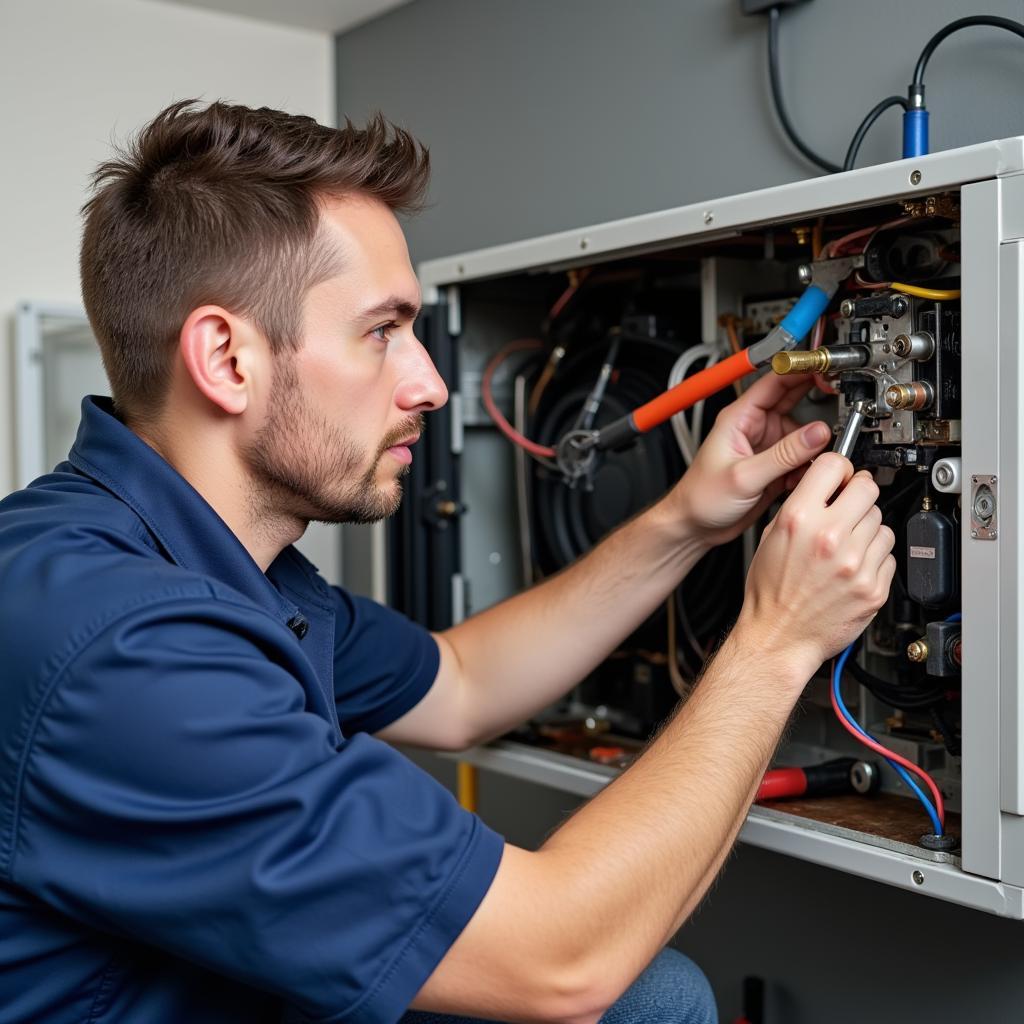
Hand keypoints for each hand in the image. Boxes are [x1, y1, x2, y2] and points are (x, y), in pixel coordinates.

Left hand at [669, 372, 832, 546]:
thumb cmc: (701, 498)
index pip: (776, 381)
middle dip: (819, 404)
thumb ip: (783, 454)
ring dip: (815, 445)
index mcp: (740, 418)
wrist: (696, 527)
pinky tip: (804, 479)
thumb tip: (818, 433)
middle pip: (795, 402)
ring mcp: (767, 447)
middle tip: (843, 405)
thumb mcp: (744, 475)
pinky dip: (810, 467)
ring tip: (819, 460)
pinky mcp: (775, 467)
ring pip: (804, 434)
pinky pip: (803, 459)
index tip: (827, 370)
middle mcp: (755, 428)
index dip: (802, 371)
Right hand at [736, 453, 895, 680]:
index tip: (841, 476)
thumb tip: (826, 484)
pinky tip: (854, 566)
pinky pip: (888, 554)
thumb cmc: (770, 592)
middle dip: (859, 493)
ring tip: (847, 544)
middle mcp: (830, 538)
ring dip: (868, 528)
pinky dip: (875, 556)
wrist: (778, 636)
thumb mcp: (771, 537)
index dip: (839, 468)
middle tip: (850, 505)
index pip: (834, 465)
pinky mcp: (873, 587)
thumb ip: (800, 505)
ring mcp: (855, 563)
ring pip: (881, 521)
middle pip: (868, 488)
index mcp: (799, 520)